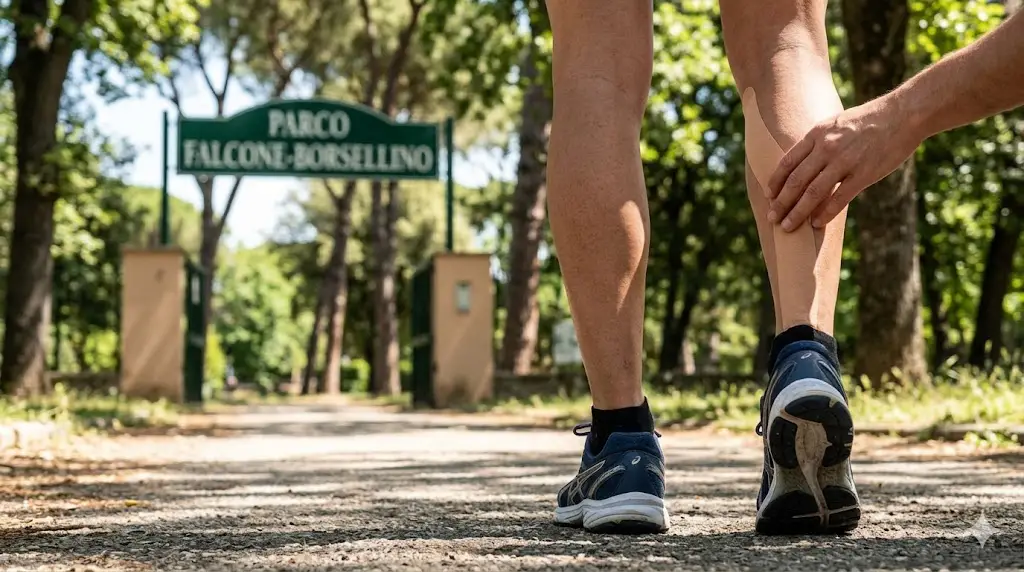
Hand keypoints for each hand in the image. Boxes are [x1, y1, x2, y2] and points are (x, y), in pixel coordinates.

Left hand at [766, 95, 923, 230]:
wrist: (903, 114)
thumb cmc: (868, 120)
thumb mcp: (835, 123)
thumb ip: (817, 142)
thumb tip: (801, 163)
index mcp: (817, 135)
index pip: (787, 162)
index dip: (775, 182)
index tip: (768, 196)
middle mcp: (827, 148)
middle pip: (796, 181)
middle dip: (781, 202)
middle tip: (771, 218)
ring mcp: (845, 161)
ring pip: (813, 192)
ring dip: (797, 212)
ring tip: (787, 226)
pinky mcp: (864, 174)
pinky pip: (839, 198)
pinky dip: (825, 213)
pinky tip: (816, 224)